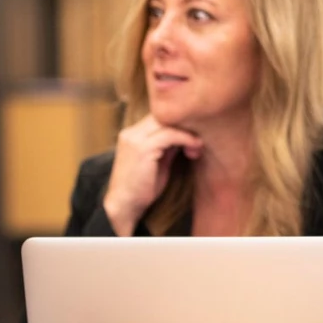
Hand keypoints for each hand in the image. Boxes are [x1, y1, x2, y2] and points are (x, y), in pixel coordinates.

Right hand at [102, 116, 203, 236]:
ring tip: (198, 146)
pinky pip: (170, 135)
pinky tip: (194, 149)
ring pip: (167, 122)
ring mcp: (134, 139)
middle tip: (199, 140)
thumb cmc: (141, 189)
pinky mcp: (142, 148)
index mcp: (131, 135)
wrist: (124, 207)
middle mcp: (130, 133)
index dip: (177, 124)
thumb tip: (184, 136)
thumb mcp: (158, 163)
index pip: (158, 117)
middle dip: (183, 125)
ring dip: (187, 132)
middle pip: (162, 115)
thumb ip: (167, 147)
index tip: (194, 137)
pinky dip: (186, 139)